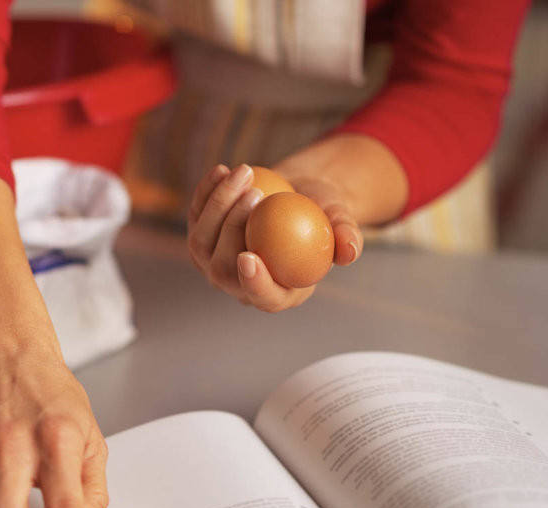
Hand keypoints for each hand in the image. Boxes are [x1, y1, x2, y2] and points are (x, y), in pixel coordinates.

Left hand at [186, 163, 362, 311]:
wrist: (297, 195)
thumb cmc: (323, 212)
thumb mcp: (340, 220)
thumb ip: (346, 236)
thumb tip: (351, 252)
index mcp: (276, 293)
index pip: (260, 297)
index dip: (252, 282)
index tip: (249, 256)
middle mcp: (238, 284)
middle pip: (222, 270)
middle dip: (232, 230)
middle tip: (255, 194)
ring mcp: (213, 263)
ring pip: (200, 243)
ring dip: (219, 205)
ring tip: (245, 173)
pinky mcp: (201, 236)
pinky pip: (196, 217)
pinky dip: (207, 192)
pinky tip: (223, 169)